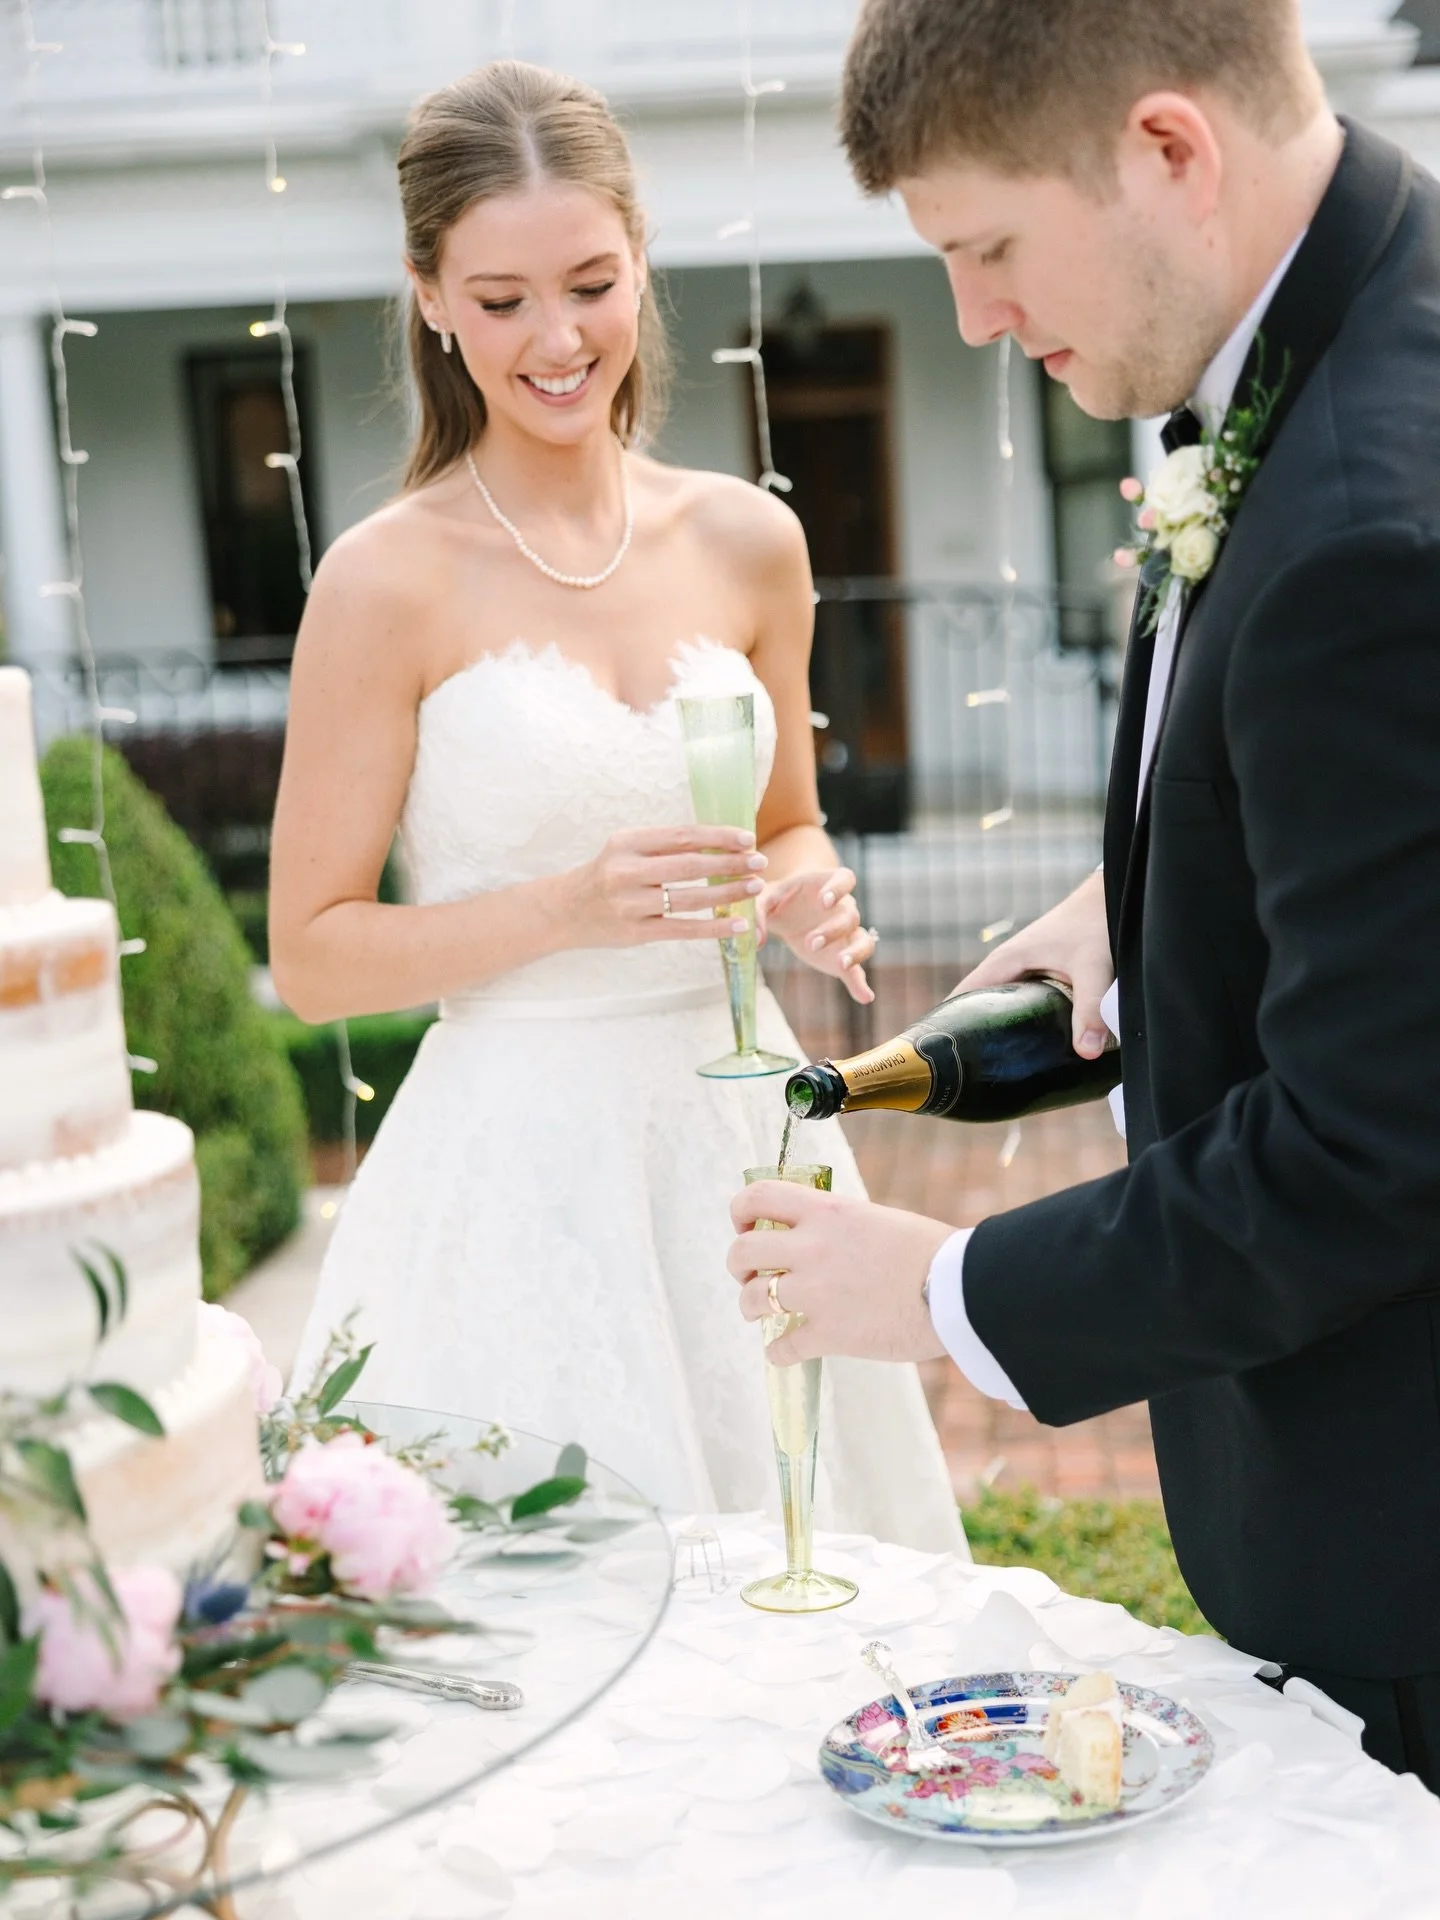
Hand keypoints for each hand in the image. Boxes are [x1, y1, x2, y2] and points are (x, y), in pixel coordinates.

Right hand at [563, 825, 766, 949]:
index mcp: (627, 843)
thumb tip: (720, 844)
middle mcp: (626, 872)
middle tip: (759, 861)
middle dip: (730, 863)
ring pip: (690, 898)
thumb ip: (664, 846)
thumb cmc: (606, 875)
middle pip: (689, 865)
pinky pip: (683, 929)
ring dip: (728, 892)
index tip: (747, 838)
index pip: (681, 836)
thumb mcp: (626, 850)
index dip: (718, 837)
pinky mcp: (636, 932)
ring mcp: (630, 904)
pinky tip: (738, 923)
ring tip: (754, 886)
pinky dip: (714, 927)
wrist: (565, 911)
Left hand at [727, 1182, 952, 1364]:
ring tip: (764, 1312)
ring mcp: (817, 1293)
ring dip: (753, 1307)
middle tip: (753, 1277)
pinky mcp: (830, 1334)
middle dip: (740, 1267)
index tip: (745, 1226)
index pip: (757, 1197)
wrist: (960, 1290)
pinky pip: (782, 1348)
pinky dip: (779, 1353)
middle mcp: (812, 1248)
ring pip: (754, 1300)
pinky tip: (785, 1352)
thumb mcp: (875, 1219)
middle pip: (742, 1251)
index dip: (740, 1211)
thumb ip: (836, 1225)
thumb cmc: (931, 1252)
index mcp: (826, 1212)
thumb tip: (815, 1237)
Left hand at [756, 866, 875, 1004]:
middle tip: (811, 943)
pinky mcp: (841, 957)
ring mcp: (846, 934)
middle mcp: (843, 907)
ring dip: (855, 953)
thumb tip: (757, 940)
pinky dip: (861, 984)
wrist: (787, 910)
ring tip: (842, 965)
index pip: (845, 878)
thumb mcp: (764, 898)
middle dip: (833, 929)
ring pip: (863, 941)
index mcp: (827, 883)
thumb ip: (758, 913)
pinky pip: (856, 971)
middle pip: (850, 916)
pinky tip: (864, 997)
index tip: (825, 901)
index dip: (838, 888)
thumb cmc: (779, 898)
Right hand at [952, 868, 1113, 1058]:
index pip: (961, 998)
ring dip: (994, 1030)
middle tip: (971, 1076)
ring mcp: (1021, 968)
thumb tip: (1085, 1052)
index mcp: (1004, 962)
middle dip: (971, 1036)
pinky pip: (1015, 1000)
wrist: (1111, 896)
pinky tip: (1026, 1045)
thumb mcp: (1093, 968)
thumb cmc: (1095, 922)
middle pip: (975, 1006)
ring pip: (997, 1004)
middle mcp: (1006, 965)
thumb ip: (1090, 1009)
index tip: (942, 1059)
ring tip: (994, 1068)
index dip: (948, 1025)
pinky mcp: (1037, 972)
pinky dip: (1014, 1021)